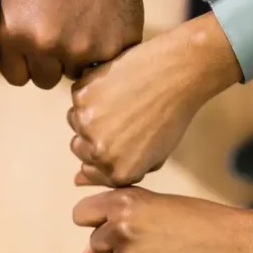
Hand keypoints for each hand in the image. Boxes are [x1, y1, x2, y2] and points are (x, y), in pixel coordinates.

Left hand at [0, 0, 142, 88]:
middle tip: (62, 31)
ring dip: (77, 57)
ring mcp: (80, 49)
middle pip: (45, 79)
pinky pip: (102, 67)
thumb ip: (1, 33)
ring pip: (73, 74)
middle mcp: (44, 44)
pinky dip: (103, 50)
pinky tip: (100, 23)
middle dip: (51, 62)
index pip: (16, 75)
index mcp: (14, 34)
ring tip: (81, 23)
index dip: (26, 60)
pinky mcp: (112, 49)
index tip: (37, 40)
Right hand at [68, 13, 241, 185]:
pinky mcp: (81, 94)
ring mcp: (85, 122)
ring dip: (89, 113)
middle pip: (79, 148)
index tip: (114, 138)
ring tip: (118, 99)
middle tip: (119, 117)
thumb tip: (77, 179)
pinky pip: (77, 96)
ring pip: (74, 121)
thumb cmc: (172, 114)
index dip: (103, 153)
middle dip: (93, 136)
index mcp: (116, 172)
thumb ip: (118, 171)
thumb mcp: (154, 156)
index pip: (91, 171)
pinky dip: (90, 90)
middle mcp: (97, 151)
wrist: (178, 73)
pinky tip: (114, 84)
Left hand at [73, 187, 252, 252]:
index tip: (109, 223)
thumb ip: (118, 214)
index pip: (80, 215)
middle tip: (149, 240)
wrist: (235, 246)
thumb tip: (83, 250)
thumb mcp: (157, 203)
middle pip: (94, 243)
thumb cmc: (198, 219)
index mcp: (123, 204)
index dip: (95, 220)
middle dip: (113, 244)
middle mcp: (121, 231)